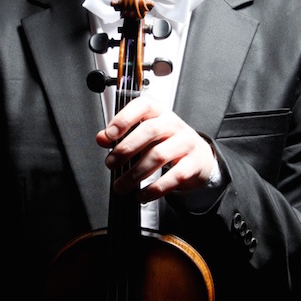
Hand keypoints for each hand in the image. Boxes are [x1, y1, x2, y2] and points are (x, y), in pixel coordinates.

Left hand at [96, 95, 215, 200]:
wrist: (198, 157)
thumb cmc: (167, 142)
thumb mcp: (144, 134)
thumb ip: (121, 134)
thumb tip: (101, 138)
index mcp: (159, 112)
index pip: (143, 106)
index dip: (124, 118)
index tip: (109, 135)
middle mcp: (173, 124)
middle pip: (150, 130)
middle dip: (126, 148)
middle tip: (111, 163)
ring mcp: (186, 143)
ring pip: (159, 155)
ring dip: (135, 174)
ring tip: (121, 185)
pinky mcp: (193, 164)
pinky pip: (174, 176)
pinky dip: (155, 188)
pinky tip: (142, 194)